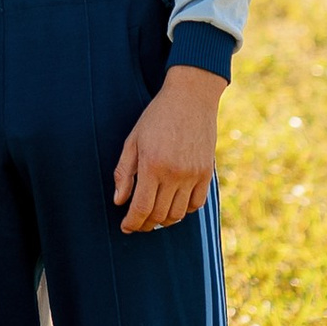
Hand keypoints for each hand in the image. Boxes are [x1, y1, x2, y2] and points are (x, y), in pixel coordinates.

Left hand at [112, 66, 223, 233]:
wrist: (191, 98)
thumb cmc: (157, 117)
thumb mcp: (133, 140)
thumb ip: (124, 172)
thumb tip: (119, 202)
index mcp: (152, 165)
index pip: (141, 208)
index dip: (133, 223)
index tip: (126, 227)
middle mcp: (174, 174)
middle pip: (160, 215)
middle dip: (146, 225)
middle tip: (138, 224)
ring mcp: (193, 174)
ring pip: (179, 214)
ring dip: (165, 220)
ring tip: (154, 216)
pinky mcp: (207, 173)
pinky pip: (197, 204)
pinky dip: (185, 210)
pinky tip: (174, 205)